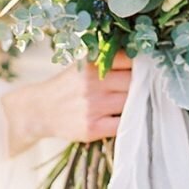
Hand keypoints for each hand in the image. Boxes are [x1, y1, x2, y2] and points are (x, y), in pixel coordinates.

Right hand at [1, 52, 132, 153]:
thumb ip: (108, 61)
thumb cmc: (68, 85)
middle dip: (142, 84)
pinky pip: (122, 124)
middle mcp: (92, 83)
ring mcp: (93, 106)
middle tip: (145, 87)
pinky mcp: (92, 128)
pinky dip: (128, 121)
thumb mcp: (83, 66)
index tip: (147, 68)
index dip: (142, 64)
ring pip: (131, 102)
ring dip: (137, 103)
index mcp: (91, 64)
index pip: (129, 60)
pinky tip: (126, 118)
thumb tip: (144, 60)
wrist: (40, 110)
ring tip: (135, 102)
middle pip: (134, 81)